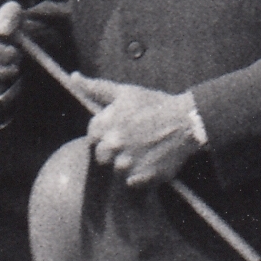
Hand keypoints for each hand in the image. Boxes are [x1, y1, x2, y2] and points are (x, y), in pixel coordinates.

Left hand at [83, 82, 205, 186]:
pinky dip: (139, 176)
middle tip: (134, 142)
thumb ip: (96, 87)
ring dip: (127, 164)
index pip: (92, 138)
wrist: (187, 121)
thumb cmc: (155, 104)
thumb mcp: (124, 92)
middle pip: (102, 157)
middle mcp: (113, 145)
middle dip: (114, 151)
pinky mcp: (143, 177)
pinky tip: (151, 161)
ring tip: (144, 151)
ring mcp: (128, 163)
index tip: (120, 131)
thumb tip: (73, 77)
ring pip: (117, 171)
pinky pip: (133, 183)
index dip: (105, 135)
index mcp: (105, 125)